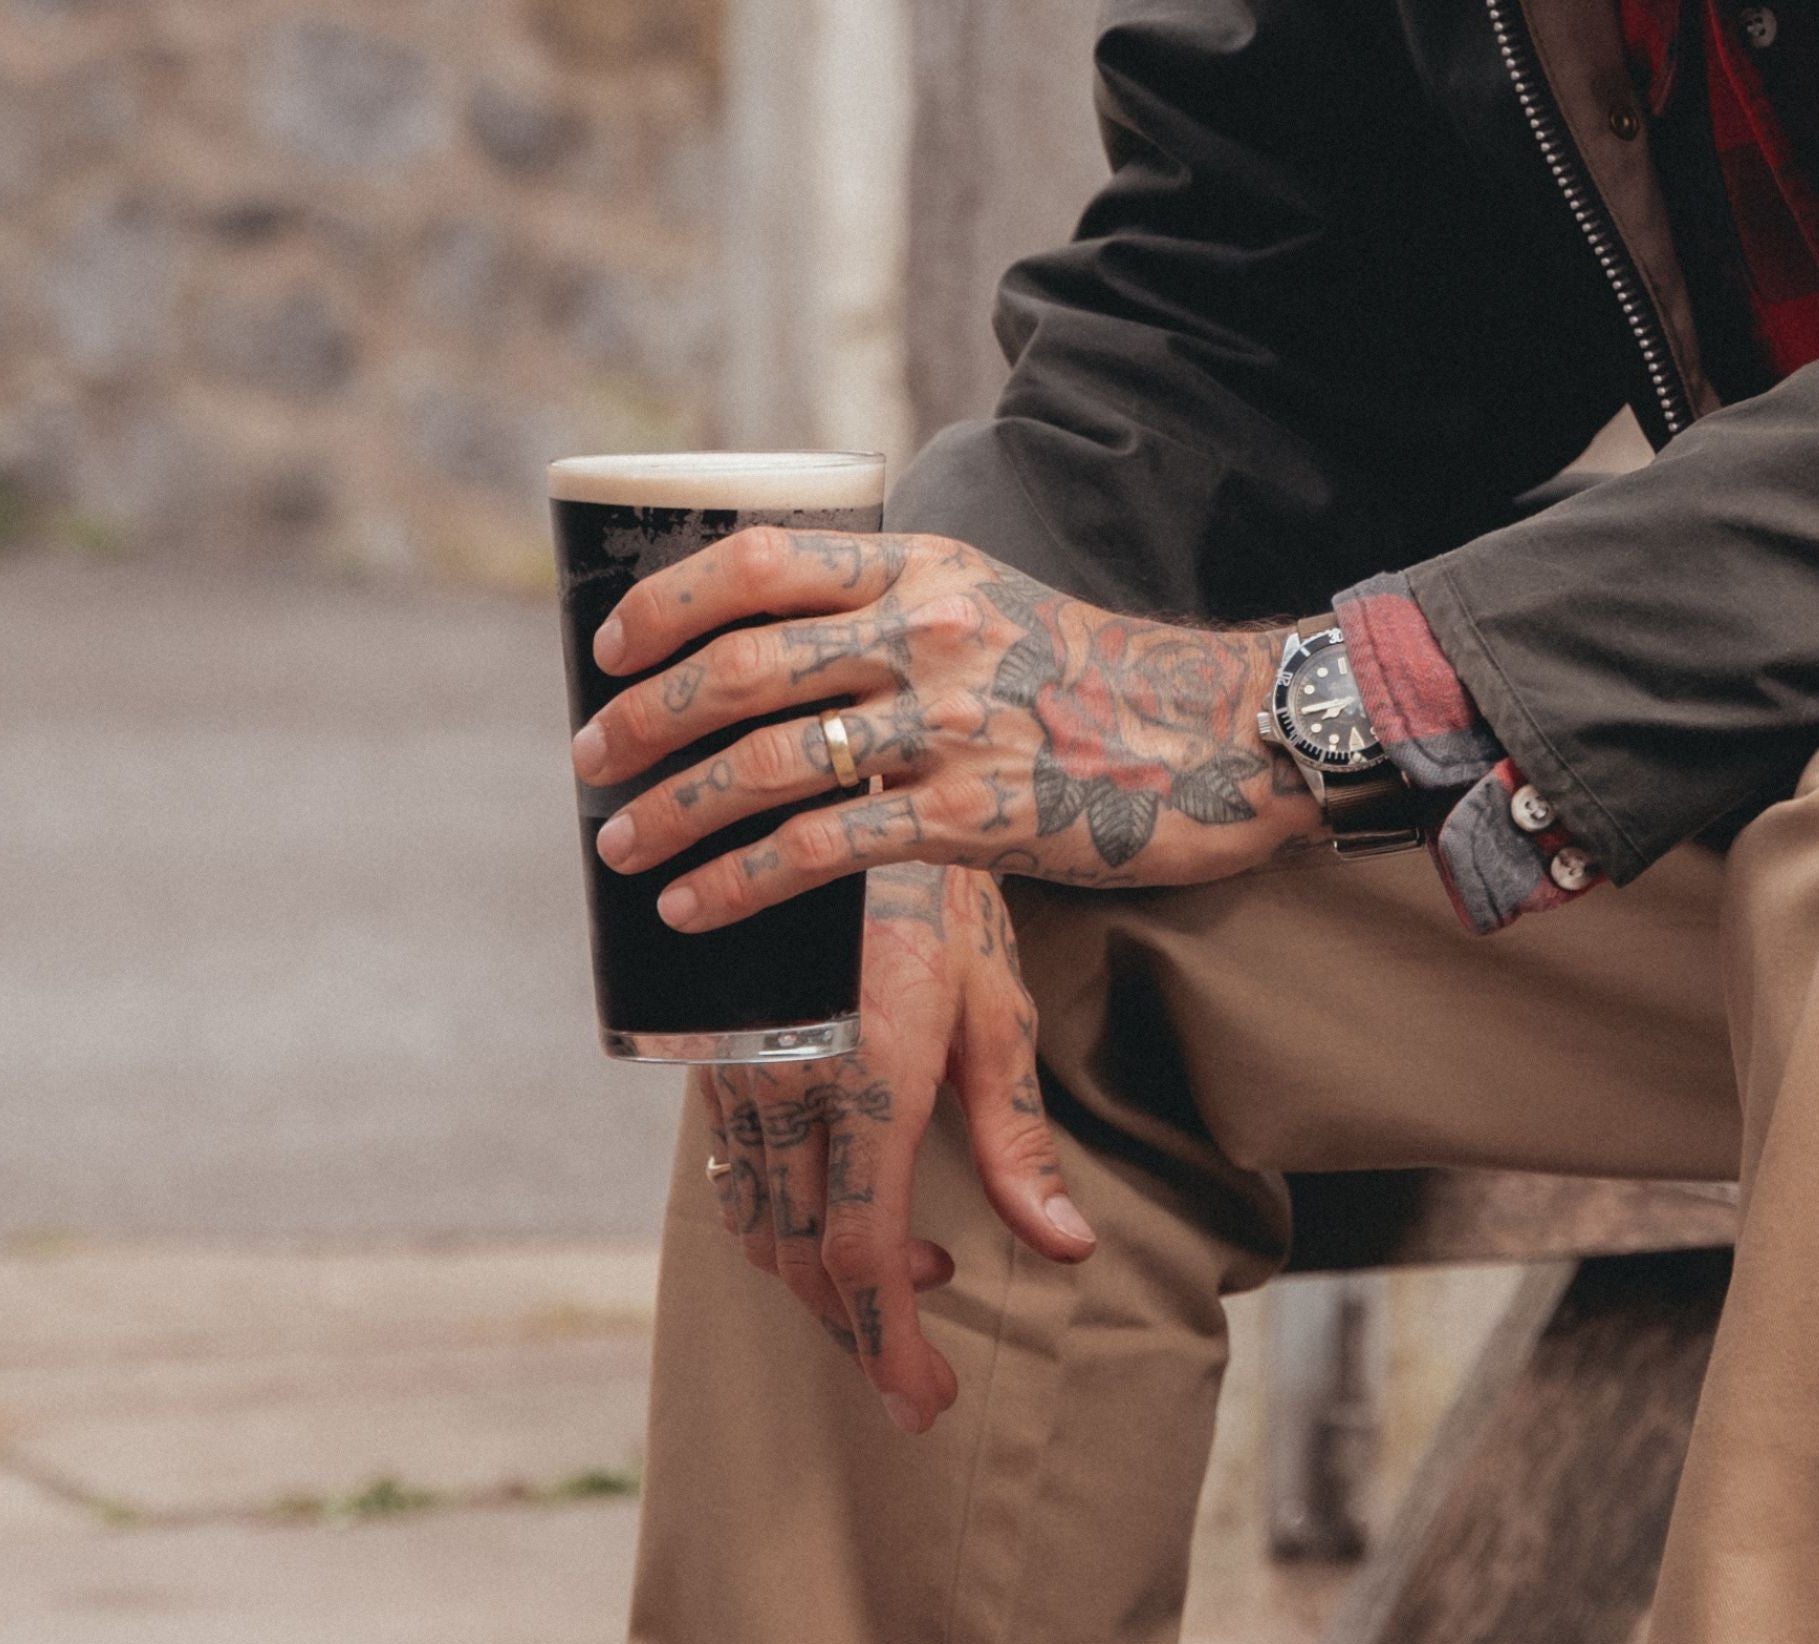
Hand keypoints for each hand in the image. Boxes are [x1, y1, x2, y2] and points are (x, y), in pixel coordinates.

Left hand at [575, 531, 1324, 932]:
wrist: (1227, 737)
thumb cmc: (1105, 682)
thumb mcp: (996, 603)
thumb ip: (902, 611)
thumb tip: (792, 645)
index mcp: (923, 567)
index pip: (760, 560)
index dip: (665, 605)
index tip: (609, 651)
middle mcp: (925, 631)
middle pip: (739, 666)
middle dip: (640, 720)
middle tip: (590, 761)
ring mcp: (947, 724)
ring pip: (764, 762)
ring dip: (670, 808)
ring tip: (622, 845)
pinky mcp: (972, 815)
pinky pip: (824, 849)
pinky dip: (739, 882)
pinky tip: (694, 908)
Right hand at [700, 863, 1087, 1432]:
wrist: (814, 784)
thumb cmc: (932, 890)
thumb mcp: (999, 1011)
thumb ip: (1019, 1139)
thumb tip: (1065, 1248)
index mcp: (865, 1081)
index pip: (863, 1256)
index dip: (892, 1346)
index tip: (926, 1405)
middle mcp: (783, 1086)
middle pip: (801, 1261)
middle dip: (861, 1329)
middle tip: (921, 1364)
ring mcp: (734, 1072)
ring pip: (755, 1226)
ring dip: (824, 1277)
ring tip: (913, 1267)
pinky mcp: (710, 1054)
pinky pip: (732, 1173)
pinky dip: (785, 1220)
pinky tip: (850, 1202)